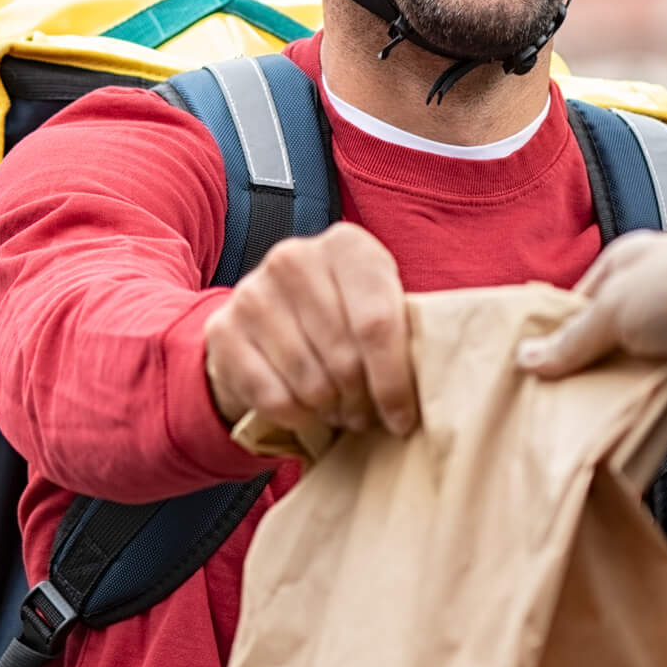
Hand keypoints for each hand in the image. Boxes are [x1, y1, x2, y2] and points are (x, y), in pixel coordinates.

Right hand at [203, 222, 418, 437]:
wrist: (265, 317)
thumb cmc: (343, 317)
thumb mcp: (378, 305)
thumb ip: (404, 330)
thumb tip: (443, 381)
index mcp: (347, 246)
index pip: (377, 324)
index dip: (394, 382)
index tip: (403, 420)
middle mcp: (295, 258)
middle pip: (344, 358)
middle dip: (362, 402)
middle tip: (367, 417)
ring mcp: (253, 292)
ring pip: (310, 382)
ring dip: (331, 411)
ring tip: (340, 410)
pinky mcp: (223, 330)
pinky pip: (272, 397)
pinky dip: (296, 417)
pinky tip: (306, 410)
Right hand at [516, 211, 666, 426]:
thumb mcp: (617, 303)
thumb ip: (573, 339)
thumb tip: (526, 361)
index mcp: (627, 273)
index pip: (575, 309)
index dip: (547, 339)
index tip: (513, 374)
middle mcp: (649, 313)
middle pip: (598, 354)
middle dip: (571, 381)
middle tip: (525, 416)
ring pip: (624, 392)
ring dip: (602, 411)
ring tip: (552, 441)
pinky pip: (656, 423)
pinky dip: (636, 436)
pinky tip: (599, 454)